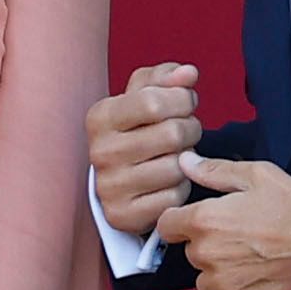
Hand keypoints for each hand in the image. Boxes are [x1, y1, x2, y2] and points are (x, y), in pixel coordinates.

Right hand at [90, 64, 206, 239]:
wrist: (116, 182)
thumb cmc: (135, 132)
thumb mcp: (142, 97)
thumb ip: (165, 78)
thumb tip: (188, 73)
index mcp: (100, 117)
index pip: (155, 100)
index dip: (182, 100)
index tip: (184, 104)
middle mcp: (100, 152)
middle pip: (172, 134)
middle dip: (190, 130)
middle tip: (185, 133)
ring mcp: (109, 187)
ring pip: (176, 167)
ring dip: (187, 162)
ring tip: (176, 157)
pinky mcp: (123, 215)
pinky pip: (173, 198)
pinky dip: (180, 189)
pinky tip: (168, 183)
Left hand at [172, 153, 290, 289]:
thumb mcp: (259, 176)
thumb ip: (215, 171)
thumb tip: (185, 163)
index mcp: (205, 220)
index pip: (166, 225)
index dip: (181, 222)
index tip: (199, 223)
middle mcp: (207, 255)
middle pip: (191, 254)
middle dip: (210, 247)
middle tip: (244, 239)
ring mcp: (222, 286)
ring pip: (206, 283)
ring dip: (222, 276)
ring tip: (254, 263)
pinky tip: (258, 286)